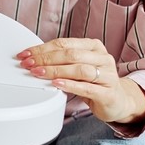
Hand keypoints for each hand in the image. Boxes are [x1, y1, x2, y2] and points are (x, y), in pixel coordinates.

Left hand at [17, 38, 144, 123]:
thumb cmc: (94, 82)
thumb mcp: (79, 66)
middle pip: (70, 54)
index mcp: (93, 46)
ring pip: (78, 69)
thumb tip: (34, 59)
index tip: (26, 54)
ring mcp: (107, 75)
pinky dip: (70, 85)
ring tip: (38, 73)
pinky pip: (87, 87)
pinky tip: (56, 84)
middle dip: (45, 59)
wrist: (118, 101)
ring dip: (55, 71)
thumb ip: (62, 61)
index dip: (42, 48)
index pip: (64, 43)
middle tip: (28, 64)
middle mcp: (102, 58)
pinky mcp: (108, 93)